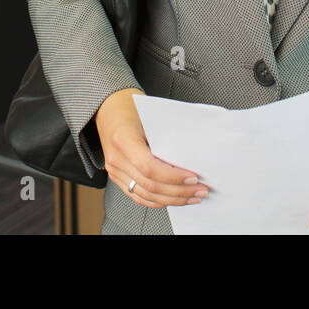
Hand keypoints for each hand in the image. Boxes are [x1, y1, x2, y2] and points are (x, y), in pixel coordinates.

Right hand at [93, 88, 207, 208]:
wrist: (109, 108)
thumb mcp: (150, 116)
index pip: (149, 167)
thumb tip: (190, 158)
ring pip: (146, 195)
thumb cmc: (129, 107)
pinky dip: (158, 201)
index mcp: (123, 139)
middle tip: (200, 190)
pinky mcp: (117, 177)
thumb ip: (165, 138)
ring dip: (172, 199)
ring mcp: (114, 170)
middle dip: (179, 191)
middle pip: (149, 185)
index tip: (193, 177)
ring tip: (192, 197)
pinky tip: (174, 199)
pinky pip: (138, 196)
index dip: (173, 177)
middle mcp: (116, 158)